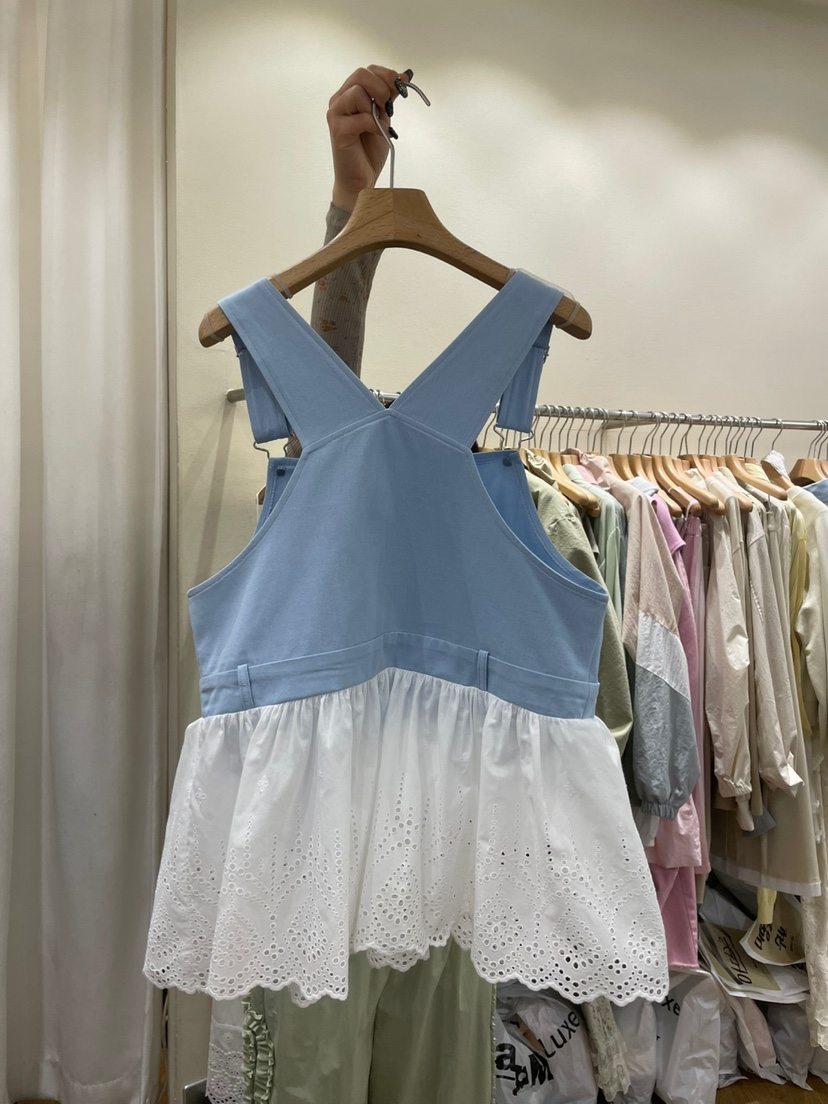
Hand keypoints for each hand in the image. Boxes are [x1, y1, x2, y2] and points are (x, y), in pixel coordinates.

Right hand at [327, 65, 410, 210]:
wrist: (361, 179)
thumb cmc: (369, 150)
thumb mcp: (384, 118)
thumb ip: (389, 97)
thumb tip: (405, 76)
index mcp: (349, 95)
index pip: (366, 71)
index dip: (386, 75)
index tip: (401, 86)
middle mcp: (339, 101)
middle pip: (360, 75)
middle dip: (381, 87)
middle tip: (389, 105)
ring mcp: (336, 114)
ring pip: (357, 92)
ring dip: (375, 108)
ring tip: (378, 124)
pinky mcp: (338, 130)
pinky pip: (361, 117)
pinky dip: (374, 125)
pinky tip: (376, 134)